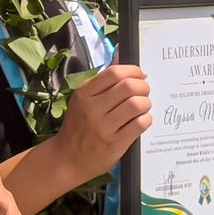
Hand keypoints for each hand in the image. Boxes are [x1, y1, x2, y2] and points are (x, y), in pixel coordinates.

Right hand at [46, 64, 152, 186]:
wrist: (67, 158)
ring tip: (142, 107)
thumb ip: (103, 81)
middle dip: (143, 87)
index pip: (114, 73)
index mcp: (83, 94)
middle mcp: (92, 109)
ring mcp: (104, 127)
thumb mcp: (83, 100)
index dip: (133, 71)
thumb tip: (121, 55)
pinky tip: (140, 121)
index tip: (139, 75)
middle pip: (129, 87)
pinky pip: (140, 124)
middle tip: (144, 92)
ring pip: (137, 104)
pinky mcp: (115, 143)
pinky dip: (146, 119)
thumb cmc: (78, 126)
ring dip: (146, 103)